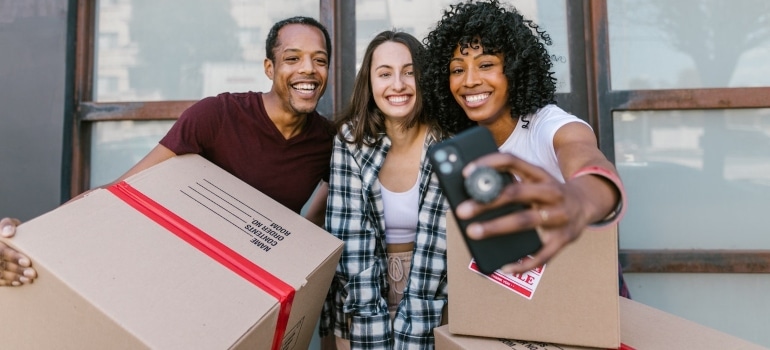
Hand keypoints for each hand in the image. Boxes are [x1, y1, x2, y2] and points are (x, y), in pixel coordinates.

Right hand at [1, 217, 36, 286]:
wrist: (6, 238)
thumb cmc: (9, 231)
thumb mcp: (9, 224)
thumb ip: (8, 225)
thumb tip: (8, 233)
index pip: (2, 251)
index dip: (14, 257)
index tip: (27, 261)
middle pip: (1, 264)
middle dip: (17, 269)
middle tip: (32, 273)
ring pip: (0, 274)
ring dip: (15, 277)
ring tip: (29, 279)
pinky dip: (9, 282)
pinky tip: (20, 282)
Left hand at [454, 153, 591, 274]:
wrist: (586, 205)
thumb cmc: (547, 194)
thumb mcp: (534, 181)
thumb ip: (509, 182)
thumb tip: (471, 190)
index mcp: (539, 174)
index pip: (513, 161)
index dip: (489, 164)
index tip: (466, 172)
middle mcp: (551, 192)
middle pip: (516, 193)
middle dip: (487, 202)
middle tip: (462, 210)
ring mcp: (559, 215)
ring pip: (525, 220)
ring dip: (497, 227)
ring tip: (474, 232)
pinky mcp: (564, 238)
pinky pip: (542, 254)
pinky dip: (523, 262)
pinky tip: (505, 266)